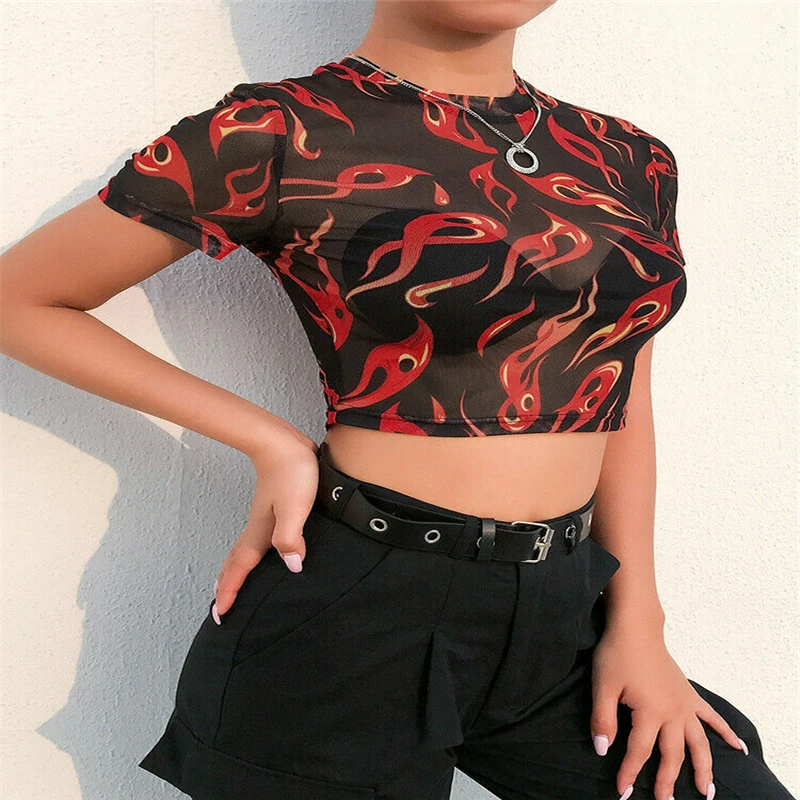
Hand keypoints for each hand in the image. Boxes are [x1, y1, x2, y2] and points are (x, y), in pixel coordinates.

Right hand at [211, 427, 319, 622]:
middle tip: (219, 609)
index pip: (242, 568)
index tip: (220, 615)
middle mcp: (258, 528)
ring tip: (229, 585)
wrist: (283, 443)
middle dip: (226, 586)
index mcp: (261, 532)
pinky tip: (259, 551)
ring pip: (242, 551)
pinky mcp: (271, 508)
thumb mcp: (296, 506)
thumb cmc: (292, 472)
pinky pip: (253, 540)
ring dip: (234, 570)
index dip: (231, 591)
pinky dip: (247, 554)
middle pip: (236, 562)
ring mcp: (262, 518)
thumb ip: (290, 536)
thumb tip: (292, 566)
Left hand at [591, 625, 747, 799]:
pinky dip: (726, 733)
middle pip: (672, 755)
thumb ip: (603, 720)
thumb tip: (603, 750)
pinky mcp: (690, 694)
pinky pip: (712, 717)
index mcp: (650, 711)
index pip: (639, 751)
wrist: (637, 628)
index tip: (622, 792)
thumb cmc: (617, 654)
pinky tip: (740, 748)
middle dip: (667, 781)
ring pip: (699, 744)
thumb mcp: (603, 687)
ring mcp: (685, 704)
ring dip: (703, 769)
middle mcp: (673, 712)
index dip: (629, 773)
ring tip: (707, 793)